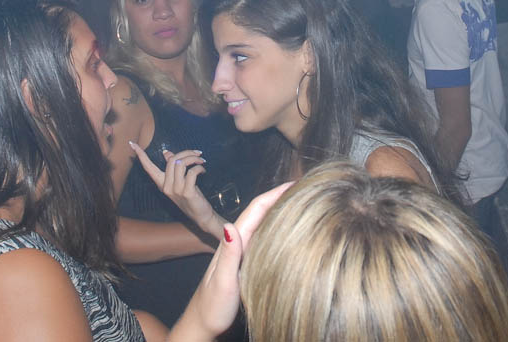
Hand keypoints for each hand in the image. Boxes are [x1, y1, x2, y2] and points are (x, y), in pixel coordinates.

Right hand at [129, 141, 223, 236]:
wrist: (201, 215)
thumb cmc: (190, 195)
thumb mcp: (179, 181)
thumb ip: (172, 167)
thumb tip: (166, 152)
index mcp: (162, 183)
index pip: (148, 167)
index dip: (140, 155)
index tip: (132, 143)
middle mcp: (166, 187)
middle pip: (172, 160)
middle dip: (186, 152)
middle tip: (198, 154)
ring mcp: (175, 190)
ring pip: (181, 164)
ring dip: (193, 158)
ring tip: (201, 161)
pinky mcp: (187, 192)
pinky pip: (192, 172)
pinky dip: (199, 168)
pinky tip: (203, 170)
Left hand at [170, 182, 293, 341]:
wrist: (202, 325)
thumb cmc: (211, 308)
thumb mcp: (222, 282)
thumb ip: (228, 256)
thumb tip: (230, 225)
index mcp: (233, 242)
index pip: (256, 210)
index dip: (274, 193)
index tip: (295, 183)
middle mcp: (238, 243)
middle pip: (261, 212)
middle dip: (280, 196)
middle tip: (305, 188)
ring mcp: (243, 253)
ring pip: (264, 224)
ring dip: (280, 210)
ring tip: (301, 202)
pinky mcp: (247, 263)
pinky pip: (265, 238)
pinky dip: (277, 228)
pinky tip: (288, 230)